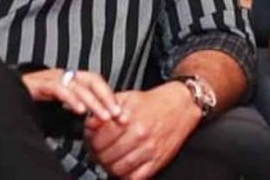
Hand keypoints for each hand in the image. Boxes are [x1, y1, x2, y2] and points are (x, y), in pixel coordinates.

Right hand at [21, 68, 121, 121]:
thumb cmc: (30, 104)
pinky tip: (80, 112)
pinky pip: (59, 89)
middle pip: (92, 80)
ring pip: (79, 85)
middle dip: (107, 98)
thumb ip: (74, 116)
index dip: (110, 97)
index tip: (121, 115)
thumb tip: (95, 130)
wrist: (2, 95)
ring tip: (105, 117)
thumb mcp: (58, 111)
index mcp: (70, 79)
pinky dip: (72, 99)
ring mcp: (51, 77)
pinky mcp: (39, 83)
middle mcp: (63, 75)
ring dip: (94, 102)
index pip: (96, 83)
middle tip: (118, 116)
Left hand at [84, 82, 201, 178]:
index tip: (91, 141)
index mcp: (129, 118)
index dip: (90, 142)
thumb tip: (89, 122)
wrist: (181, 106)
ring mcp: (149, 150)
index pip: (98, 139)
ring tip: (109, 160)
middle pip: (106, 156)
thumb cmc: (153, 102)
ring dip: (109, 167)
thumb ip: (105, 108)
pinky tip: (123, 167)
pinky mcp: (158, 161)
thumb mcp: (127, 98)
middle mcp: (139, 135)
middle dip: (98, 156)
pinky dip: (126, 176)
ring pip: (118, 169)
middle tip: (98, 152)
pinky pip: (135, 177)